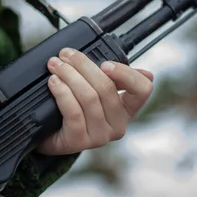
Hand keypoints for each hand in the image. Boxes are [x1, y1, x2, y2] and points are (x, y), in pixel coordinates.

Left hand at [36, 47, 153, 155]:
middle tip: (66, 54)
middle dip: (84, 65)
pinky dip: (62, 92)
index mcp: (127, 108)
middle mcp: (118, 124)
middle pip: (107, 88)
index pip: (142, 89)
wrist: (49, 134)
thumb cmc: (74, 108)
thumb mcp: (97, 90)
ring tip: (56, 65)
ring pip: (89, 98)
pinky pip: (73, 112)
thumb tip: (146, 74)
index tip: (105, 63)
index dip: (126, 74)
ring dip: (69, 76)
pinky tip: (54, 82)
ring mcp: (99, 136)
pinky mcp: (79, 141)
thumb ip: (114, 79)